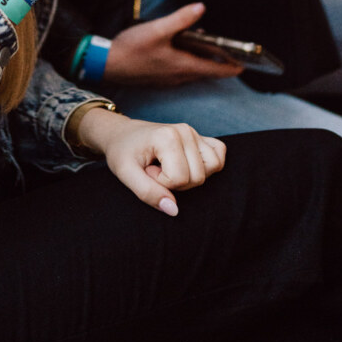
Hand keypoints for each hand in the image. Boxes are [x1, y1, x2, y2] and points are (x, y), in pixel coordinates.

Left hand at [74, 108, 226, 214]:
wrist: (122, 135)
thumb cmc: (122, 153)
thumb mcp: (125, 174)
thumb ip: (148, 192)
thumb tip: (173, 210)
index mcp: (168, 136)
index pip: (179, 179)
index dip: (161, 183)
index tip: (147, 171)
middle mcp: (185, 131)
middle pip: (198, 177)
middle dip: (175, 183)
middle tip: (156, 169)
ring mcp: (195, 133)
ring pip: (213, 168)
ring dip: (191, 176)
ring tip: (168, 167)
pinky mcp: (200, 137)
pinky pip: (219, 155)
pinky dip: (208, 166)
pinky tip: (187, 165)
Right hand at [104, 1, 243, 85]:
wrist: (106, 65)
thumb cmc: (131, 49)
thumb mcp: (158, 29)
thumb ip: (181, 19)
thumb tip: (201, 8)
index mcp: (182, 65)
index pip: (213, 69)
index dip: (229, 68)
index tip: (243, 66)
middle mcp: (177, 76)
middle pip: (204, 71)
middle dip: (218, 64)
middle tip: (230, 56)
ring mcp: (167, 78)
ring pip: (192, 71)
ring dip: (202, 62)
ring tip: (208, 49)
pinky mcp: (158, 77)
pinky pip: (180, 71)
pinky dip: (188, 62)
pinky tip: (182, 51)